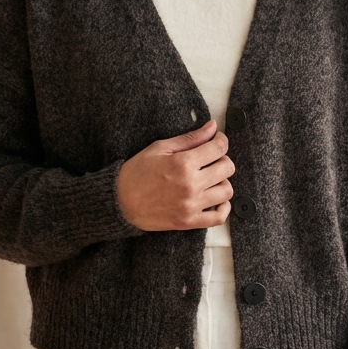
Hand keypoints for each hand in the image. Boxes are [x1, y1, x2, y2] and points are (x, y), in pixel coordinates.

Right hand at [116, 118, 234, 230]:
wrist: (120, 202)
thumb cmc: (137, 173)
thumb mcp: (160, 148)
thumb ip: (190, 138)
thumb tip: (212, 127)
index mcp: (183, 163)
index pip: (219, 148)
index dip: (221, 141)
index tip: (217, 141)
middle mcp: (190, 184)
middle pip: (227, 168)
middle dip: (222, 159)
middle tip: (211, 159)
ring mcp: (191, 205)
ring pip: (226, 191)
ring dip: (222, 182)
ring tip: (210, 179)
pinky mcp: (189, 221)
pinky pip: (219, 217)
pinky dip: (224, 208)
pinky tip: (216, 199)